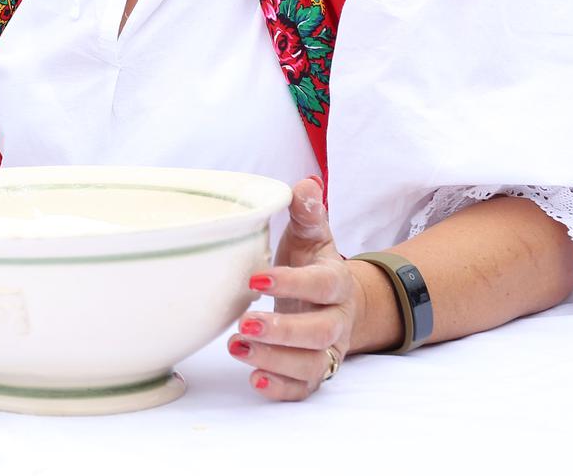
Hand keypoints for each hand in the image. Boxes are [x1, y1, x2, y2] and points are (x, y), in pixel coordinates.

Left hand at [226, 176, 356, 401]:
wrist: (335, 302)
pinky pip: (304, 388)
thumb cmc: (311, 265)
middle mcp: (336, 320)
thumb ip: (307, 213)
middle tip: (244, 321)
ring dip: (275, 360)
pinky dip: (281, 388)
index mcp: (335, 282)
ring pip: (311, 365)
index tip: (255, 279)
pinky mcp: (315, 372)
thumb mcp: (309, 236)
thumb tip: (305, 184)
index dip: (292, 284)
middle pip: (319, 332)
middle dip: (283, 331)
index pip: (322, 285)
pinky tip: (254, 380)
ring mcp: (327, 350)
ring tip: (236, 347)